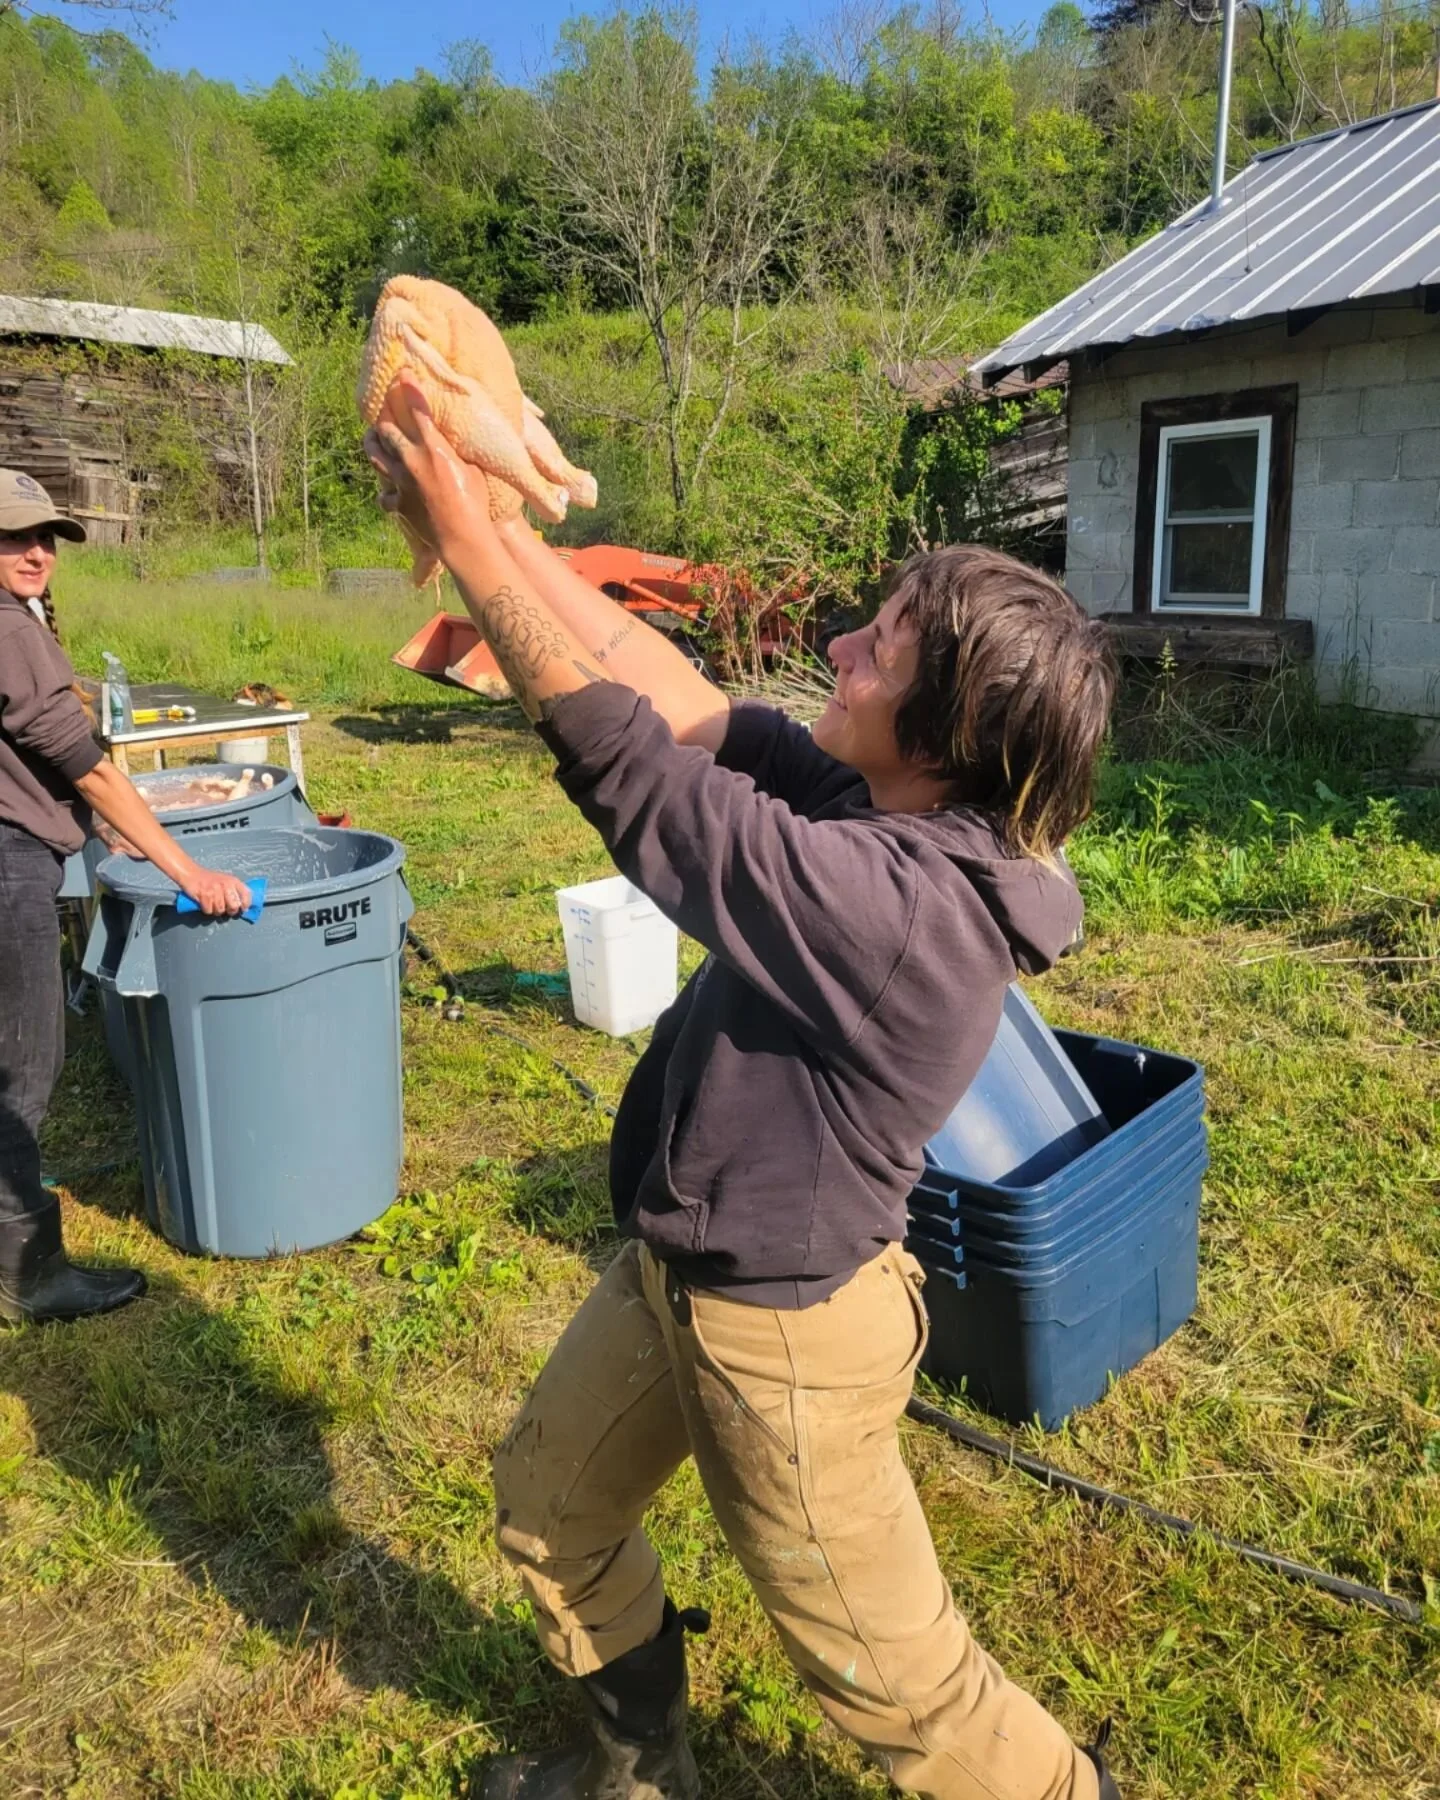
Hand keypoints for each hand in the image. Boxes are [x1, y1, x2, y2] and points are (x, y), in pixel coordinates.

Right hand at [178, 864, 250, 916]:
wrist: (191, 873)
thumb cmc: (210, 880)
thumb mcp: (226, 881)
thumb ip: (235, 891)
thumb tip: (245, 907)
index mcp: (233, 881)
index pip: (246, 894)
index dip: (246, 905)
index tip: (242, 909)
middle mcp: (226, 884)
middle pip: (234, 906)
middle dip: (230, 911)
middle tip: (225, 908)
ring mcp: (215, 889)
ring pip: (220, 910)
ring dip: (216, 911)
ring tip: (213, 904)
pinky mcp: (204, 895)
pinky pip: (209, 911)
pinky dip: (206, 910)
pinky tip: (205, 903)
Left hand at [364, 374, 491, 559]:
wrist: (462, 538)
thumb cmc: (475, 504)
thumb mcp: (473, 470)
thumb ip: (456, 454)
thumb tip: (451, 445)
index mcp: (435, 448)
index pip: (418, 409)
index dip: (409, 388)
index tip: (403, 373)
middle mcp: (412, 459)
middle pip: (386, 428)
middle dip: (383, 416)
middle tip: (384, 410)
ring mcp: (401, 481)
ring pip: (375, 454)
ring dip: (372, 444)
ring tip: (373, 438)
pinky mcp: (398, 503)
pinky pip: (384, 495)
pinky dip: (386, 494)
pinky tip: (390, 492)